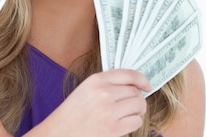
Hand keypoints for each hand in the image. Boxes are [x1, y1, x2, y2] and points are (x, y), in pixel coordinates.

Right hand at [36, 69, 151, 136]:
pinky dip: (133, 123)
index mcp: (96, 80)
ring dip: (137, 112)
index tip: (147, 85)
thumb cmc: (72, 113)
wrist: (59, 132)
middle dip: (137, 99)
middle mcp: (103, 93)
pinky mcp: (112, 128)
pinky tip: (122, 125)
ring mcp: (109, 111)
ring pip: (139, 106)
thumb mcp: (85, 90)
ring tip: (126, 115)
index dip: (142, 79)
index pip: (128, 74)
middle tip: (130, 106)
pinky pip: (136, 121)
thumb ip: (105, 84)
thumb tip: (133, 86)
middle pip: (136, 92)